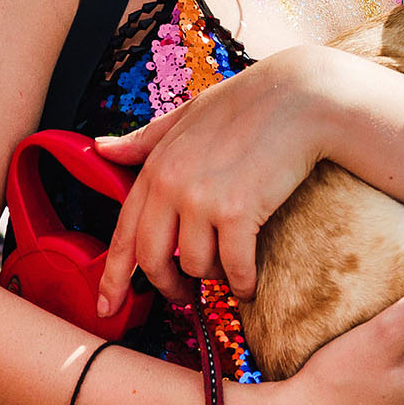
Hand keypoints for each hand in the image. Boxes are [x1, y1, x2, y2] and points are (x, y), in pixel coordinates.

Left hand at [94, 47, 331, 309]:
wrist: (301, 98)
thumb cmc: (249, 103)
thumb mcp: (187, 116)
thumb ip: (145, 138)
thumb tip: (101, 147)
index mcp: (156, 165)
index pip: (123, 232)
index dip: (113, 277)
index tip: (106, 307)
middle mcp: (172, 185)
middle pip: (153, 260)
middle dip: (168, 287)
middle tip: (185, 297)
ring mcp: (203, 199)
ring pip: (196, 266)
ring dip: (215, 277)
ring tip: (231, 268)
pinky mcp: (239, 212)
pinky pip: (234, 267)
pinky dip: (243, 283)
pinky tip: (250, 284)